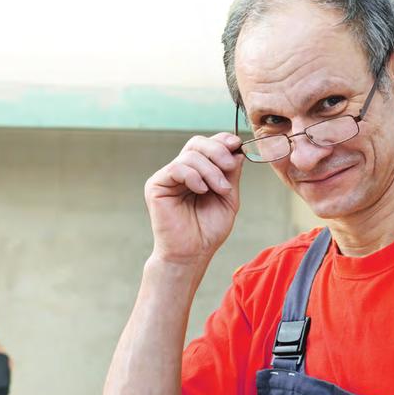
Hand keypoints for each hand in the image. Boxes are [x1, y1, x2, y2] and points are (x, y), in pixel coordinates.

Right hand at [144, 133, 243, 265]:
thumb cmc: (208, 230)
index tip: (237, 144)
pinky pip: (176, 168)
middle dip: (217, 151)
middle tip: (230, 166)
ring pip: (190, 156)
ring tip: (220, 190)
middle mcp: (181, 171)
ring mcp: (167, 177)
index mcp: (197, 172)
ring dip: (211, 171)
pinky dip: (193, 176)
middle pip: (197, 143)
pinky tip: (201, 190)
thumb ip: (231, 174)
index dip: (221, 140)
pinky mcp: (156, 185)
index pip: (206, 145)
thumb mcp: (228, 197)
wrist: (192, 253)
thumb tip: (236, 150)